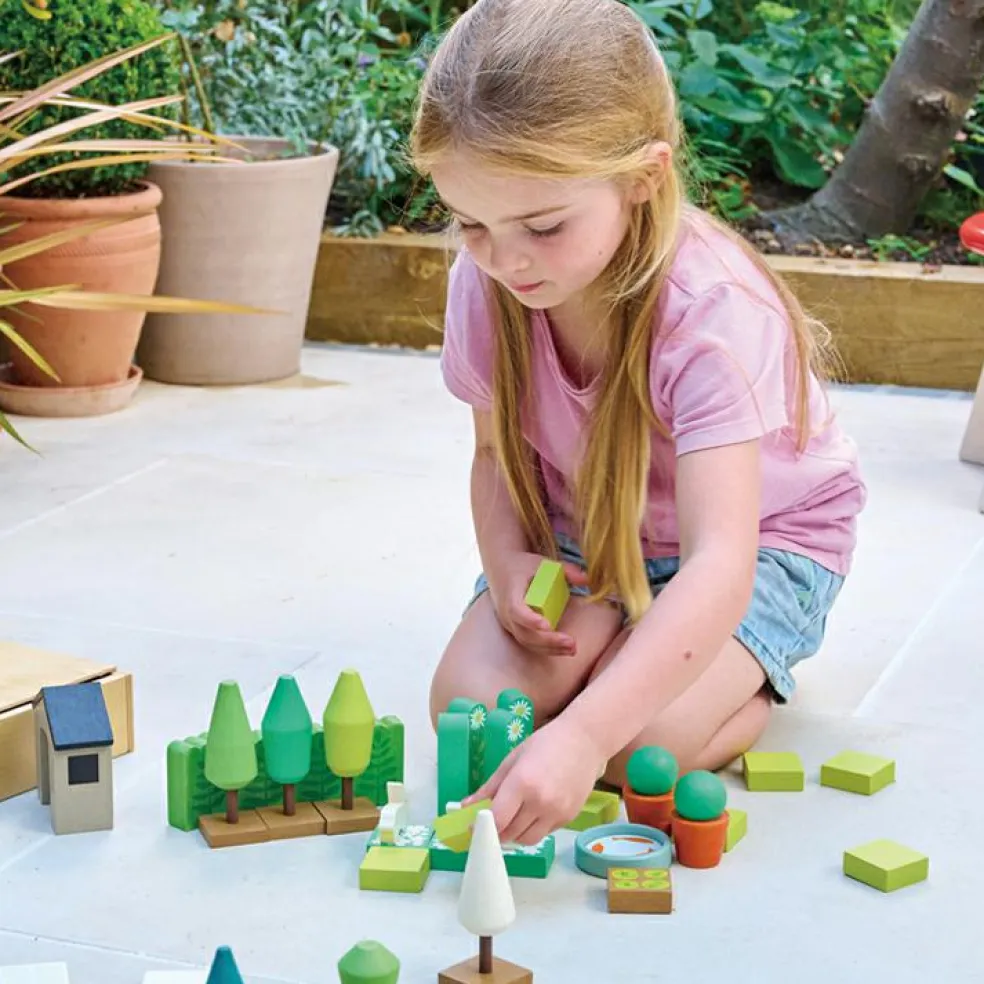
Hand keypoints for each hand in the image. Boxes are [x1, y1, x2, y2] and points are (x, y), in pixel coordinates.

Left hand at [463, 715, 607, 844]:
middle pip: (510, 834)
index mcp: (522, 783)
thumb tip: (466, 806)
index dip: (481, 827)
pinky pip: (544, 833)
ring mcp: (557, 812)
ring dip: (515, 834)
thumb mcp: (512, 760)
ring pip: (527, 839)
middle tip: (491, 822)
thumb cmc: (546, 743)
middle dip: (497, 831)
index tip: (473, 826)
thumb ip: (490, 787)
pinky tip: (533, 811)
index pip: (497, 820)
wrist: (585, 741)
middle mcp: (540, 802)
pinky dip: (533, 828)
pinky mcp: (569, 818)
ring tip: (512, 818)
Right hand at [486, 551, 589, 656]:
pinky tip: (565, 649)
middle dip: (548, 641)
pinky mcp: (515, 629)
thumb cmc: (523, 565)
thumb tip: (585, 579)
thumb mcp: (543, 563)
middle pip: (524, 633)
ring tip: (572, 649)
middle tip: (571, 643)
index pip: (516, 610)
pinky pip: (529, 643)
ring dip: (550, 648)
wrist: (501, 569)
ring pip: (527, 642)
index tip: (547, 625)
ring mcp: (509, 623)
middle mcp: (506, 612)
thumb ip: (565, 569)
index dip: (530, 620)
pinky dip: (546, 648)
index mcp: (510, 594)